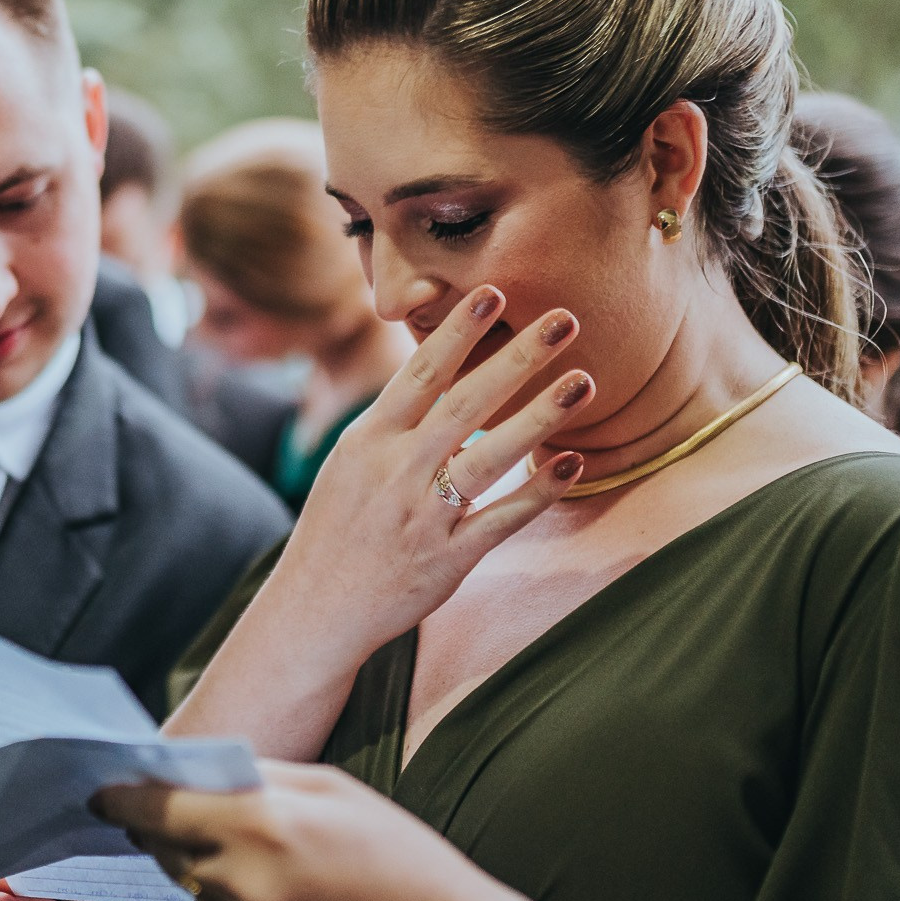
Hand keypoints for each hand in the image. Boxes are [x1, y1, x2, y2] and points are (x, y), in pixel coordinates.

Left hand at [97, 763, 565, 900]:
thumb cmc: (402, 861)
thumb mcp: (337, 791)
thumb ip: (258, 777)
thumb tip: (191, 769)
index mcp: (263, 824)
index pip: (160, 807)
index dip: (124, 799)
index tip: (102, 794)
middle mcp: (244, 885)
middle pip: (171, 853)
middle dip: (182, 837)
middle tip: (226, 832)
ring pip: (199, 900)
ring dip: (223, 885)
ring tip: (294, 885)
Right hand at [261, 285, 593, 660]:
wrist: (315, 608)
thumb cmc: (336, 529)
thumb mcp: (350, 463)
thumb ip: (394, 421)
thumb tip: (435, 371)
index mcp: (369, 440)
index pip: (420, 374)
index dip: (458, 332)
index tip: (493, 293)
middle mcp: (397, 471)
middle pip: (466, 403)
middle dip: (517, 357)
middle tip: (564, 319)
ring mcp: (424, 515)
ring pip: (491, 456)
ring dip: (541, 415)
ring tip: (584, 382)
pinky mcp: (448, 558)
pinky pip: (502, 518)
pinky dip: (538, 491)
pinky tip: (572, 463)